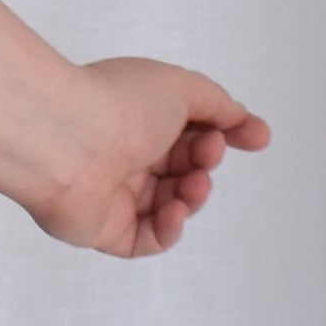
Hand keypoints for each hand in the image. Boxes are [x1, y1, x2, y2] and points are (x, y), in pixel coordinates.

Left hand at [28, 58, 271, 256]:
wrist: (67, 142)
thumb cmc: (119, 105)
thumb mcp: (181, 87)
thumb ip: (217, 103)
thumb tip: (244, 120)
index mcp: (138, 114)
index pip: (190, 127)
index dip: (227, 131)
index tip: (259, 137)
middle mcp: (123, 151)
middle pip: (185, 165)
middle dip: (206, 159)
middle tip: (208, 152)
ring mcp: (113, 191)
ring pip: (172, 203)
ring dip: (194, 194)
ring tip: (193, 183)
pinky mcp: (104, 229)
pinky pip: (148, 238)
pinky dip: (170, 227)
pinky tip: (174, 210)